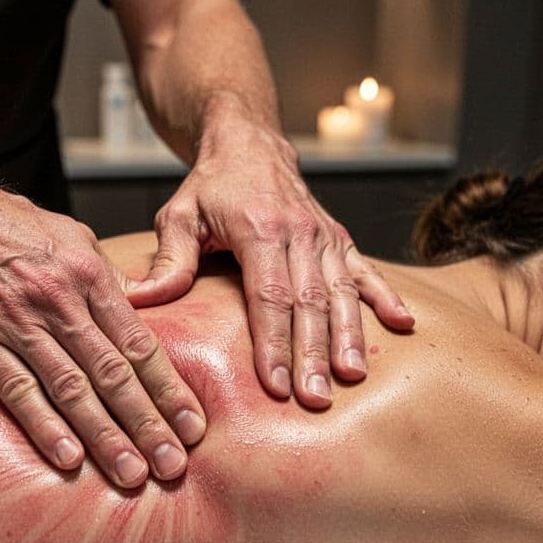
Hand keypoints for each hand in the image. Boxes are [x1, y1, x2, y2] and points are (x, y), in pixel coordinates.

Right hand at [0, 177, 205, 487]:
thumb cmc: (5, 222)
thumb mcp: (71, 238)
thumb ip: (106, 280)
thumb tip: (141, 309)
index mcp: (89, 276)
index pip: (139, 344)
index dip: (169, 390)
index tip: (193, 426)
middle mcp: (59, 302)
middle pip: (113, 374)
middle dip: (149, 424)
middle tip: (173, 465)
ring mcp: (16, 323)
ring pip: (72, 389)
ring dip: (105, 436)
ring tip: (132, 473)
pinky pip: (17, 390)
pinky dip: (44, 426)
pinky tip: (68, 458)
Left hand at [127, 119, 413, 408]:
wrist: (250, 143)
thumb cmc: (210, 187)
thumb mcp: (179, 215)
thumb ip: (168, 260)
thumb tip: (138, 299)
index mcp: (259, 229)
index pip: (268, 295)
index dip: (274, 342)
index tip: (276, 384)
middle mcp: (298, 233)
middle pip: (308, 303)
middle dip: (313, 354)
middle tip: (315, 399)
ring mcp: (324, 236)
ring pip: (340, 292)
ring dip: (349, 336)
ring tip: (352, 376)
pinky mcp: (339, 239)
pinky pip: (366, 271)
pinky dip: (385, 297)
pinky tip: (404, 323)